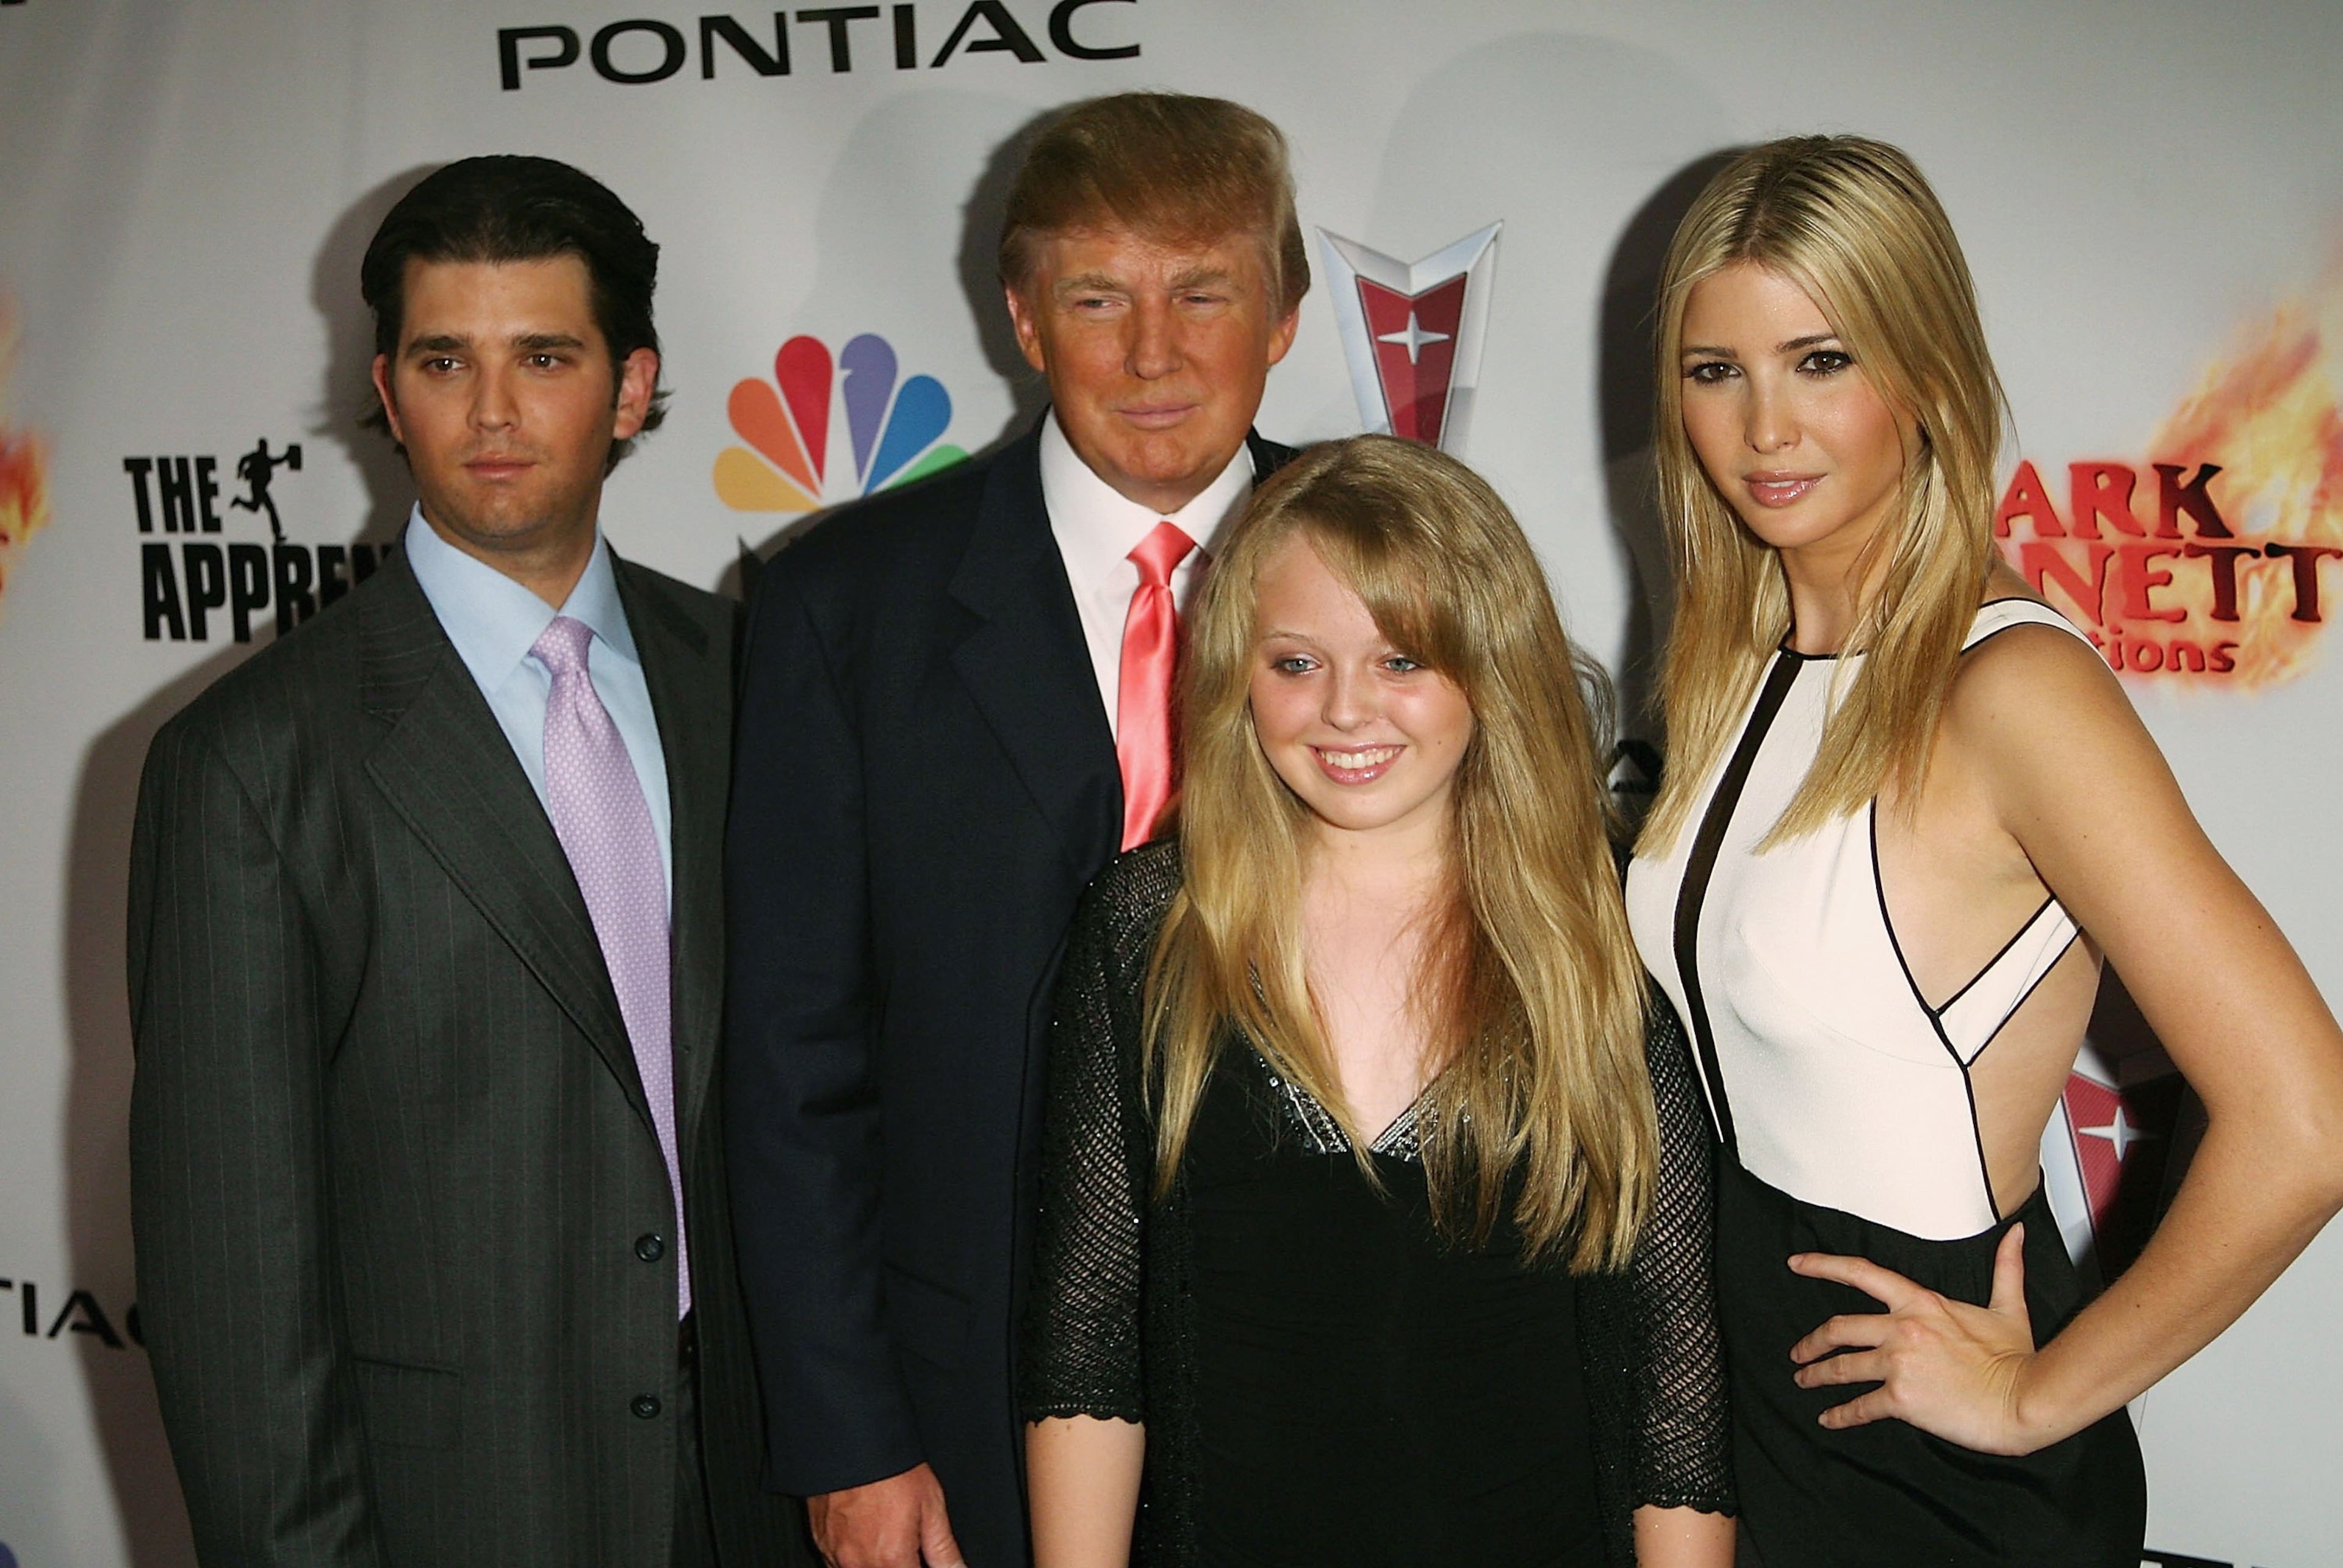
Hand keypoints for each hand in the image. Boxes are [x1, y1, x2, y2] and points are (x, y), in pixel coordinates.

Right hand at [807, 1463, 965, 1567]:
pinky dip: (854, 1557)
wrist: (852, 1442)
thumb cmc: (891, 1469)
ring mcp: (836, 1555)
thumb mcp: (931, 1506)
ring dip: (876, 1562)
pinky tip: (866, 1534)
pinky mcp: (821, 1543)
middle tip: (902, 1543)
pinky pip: (837, 1564)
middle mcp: (859, 1562)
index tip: (919, 1558)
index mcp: (891, 1559)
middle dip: (898, 1564)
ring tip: (885, 1535)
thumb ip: (944, 1550)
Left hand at [1787, 1222, 2047, 1455]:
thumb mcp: (2008, 1307)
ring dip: (1817, 1375)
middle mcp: (1901, 1329)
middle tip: (1798, 1352)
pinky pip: (1859, 1406)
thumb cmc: (2017, 1357)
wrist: (2024, 1400)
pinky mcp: (1901, 1400)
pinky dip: (1840, 1414)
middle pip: (1839, 1328)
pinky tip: (1829, 1419)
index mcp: (1920, 1302)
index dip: (1823, 1265)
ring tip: (1804, 1380)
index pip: (1861, 1273)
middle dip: (1812, 1341)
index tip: (1796, 1263)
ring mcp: (1898, 1364)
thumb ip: (2005, 1267)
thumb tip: (2015, 1233)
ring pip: (1842, 1367)